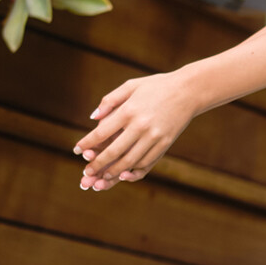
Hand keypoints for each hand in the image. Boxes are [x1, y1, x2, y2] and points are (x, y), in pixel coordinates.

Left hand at [74, 71, 196, 191]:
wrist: (188, 91)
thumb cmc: (156, 86)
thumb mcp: (130, 86)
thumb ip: (109, 101)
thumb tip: (93, 118)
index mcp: (129, 110)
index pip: (102, 132)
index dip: (87, 143)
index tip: (77, 151)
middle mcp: (141, 126)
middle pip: (114, 151)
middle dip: (97, 164)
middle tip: (86, 172)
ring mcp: (154, 137)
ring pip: (130, 161)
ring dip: (114, 172)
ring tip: (102, 178)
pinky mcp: (165, 144)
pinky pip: (146, 162)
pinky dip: (133, 171)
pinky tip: (123, 175)